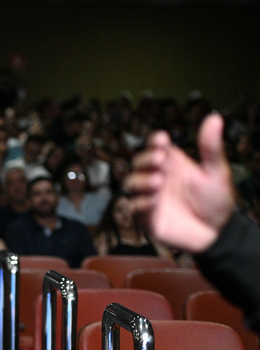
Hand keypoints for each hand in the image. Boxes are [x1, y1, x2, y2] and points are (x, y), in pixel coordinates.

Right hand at [126, 113, 234, 253]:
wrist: (216, 233)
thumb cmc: (216, 201)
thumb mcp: (217, 172)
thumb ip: (211, 147)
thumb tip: (215, 117)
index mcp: (172, 163)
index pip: (155, 146)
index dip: (154, 141)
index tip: (162, 140)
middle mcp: (157, 177)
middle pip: (139, 162)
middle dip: (145, 159)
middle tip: (159, 159)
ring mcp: (149, 197)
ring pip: (131, 183)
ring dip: (142, 181)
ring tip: (158, 181)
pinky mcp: (146, 217)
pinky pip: (133, 208)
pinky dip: (141, 203)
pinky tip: (154, 201)